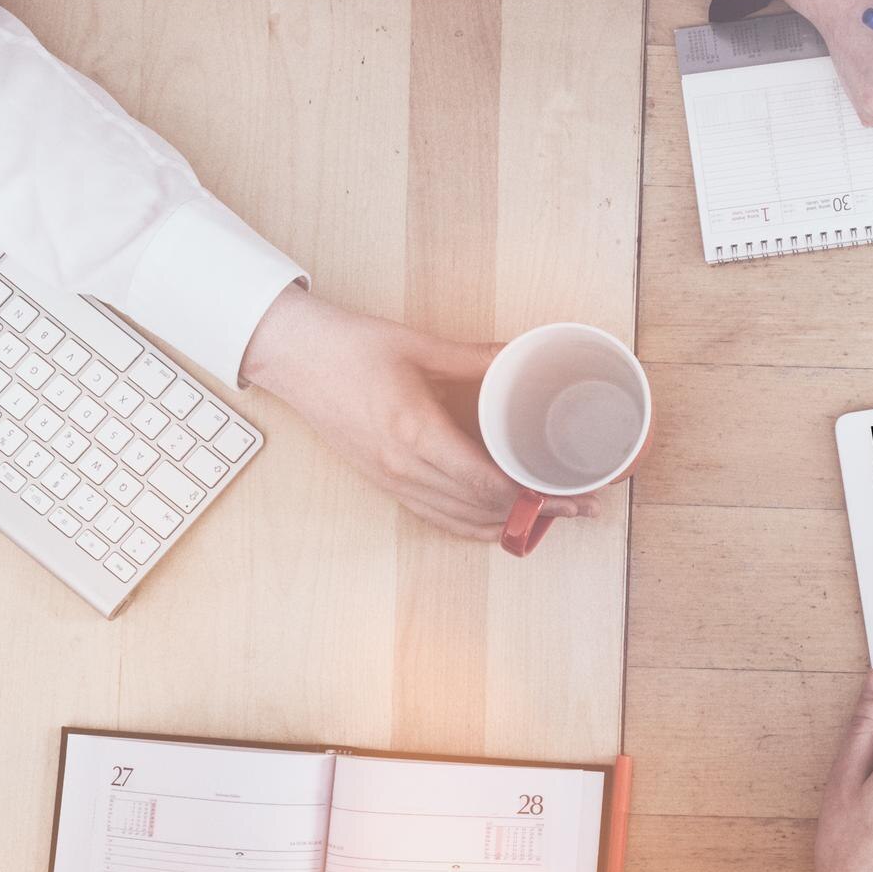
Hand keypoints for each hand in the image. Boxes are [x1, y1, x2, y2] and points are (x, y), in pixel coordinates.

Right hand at [241, 286, 597, 538]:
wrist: (291, 356)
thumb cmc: (348, 347)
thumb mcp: (420, 346)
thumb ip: (477, 358)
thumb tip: (522, 354)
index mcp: (416, 435)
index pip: (487, 485)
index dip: (534, 498)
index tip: (571, 495)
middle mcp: (404, 469)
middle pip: (482, 509)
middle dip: (535, 513)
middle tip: (581, 506)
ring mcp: (391, 481)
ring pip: (460, 521)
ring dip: (509, 524)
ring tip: (552, 518)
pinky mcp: (383, 483)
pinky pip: (436, 517)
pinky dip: (473, 525)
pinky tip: (500, 522)